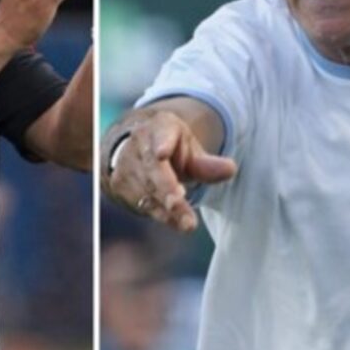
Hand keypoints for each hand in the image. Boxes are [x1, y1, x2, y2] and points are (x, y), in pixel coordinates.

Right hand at [108, 110, 235, 231]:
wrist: (134, 153)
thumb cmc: (171, 151)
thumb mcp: (191, 152)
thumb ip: (208, 164)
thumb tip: (231, 169)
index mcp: (160, 126)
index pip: (160, 134)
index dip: (161, 143)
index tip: (161, 154)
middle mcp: (139, 143)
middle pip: (153, 168)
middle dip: (166, 188)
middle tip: (181, 202)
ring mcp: (126, 164)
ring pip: (146, 189)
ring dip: (166, 208)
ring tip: (187, 223)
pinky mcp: (119, 185)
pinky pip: (140, 203)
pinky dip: (160, 214)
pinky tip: (177, 222)